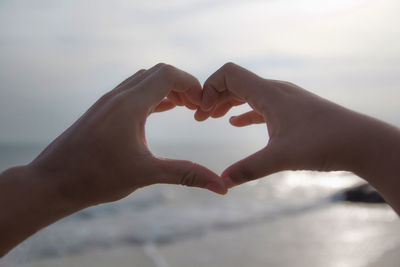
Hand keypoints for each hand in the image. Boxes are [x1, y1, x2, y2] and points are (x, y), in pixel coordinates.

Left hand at [29, 63, 226, 206]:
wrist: (52, 182)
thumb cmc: (95, 177)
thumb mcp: (146, 174)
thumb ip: (186, 174)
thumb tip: (220, 187)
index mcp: (129, 104)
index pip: (168, 74)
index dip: (192, 84)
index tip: (203, 106)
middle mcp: (118, 96)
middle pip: (158, 73)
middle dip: (182, 85)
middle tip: (196, 108)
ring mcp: (108, 102)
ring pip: (144, 81)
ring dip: (166, 89)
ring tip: (183, 108)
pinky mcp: (102, 111)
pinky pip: (133, 92)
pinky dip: (152, 96)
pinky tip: (160, 111)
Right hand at [195, 63, 384, 187]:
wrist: (361, 141)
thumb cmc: (324, 143)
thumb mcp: (281, 158)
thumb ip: (249, 169)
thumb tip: (222, 181)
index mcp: (269, 93)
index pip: (229, 74)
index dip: (209, 88)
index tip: (202, 112)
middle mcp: (276, 90)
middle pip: (235, 82)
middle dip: (214, 97)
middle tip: (200, 118)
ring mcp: (285, 99)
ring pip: (248, 93)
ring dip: (228, 103)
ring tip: (212, 118)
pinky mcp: (292, 110)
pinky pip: (261, 105)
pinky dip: (244, 111)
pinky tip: (235, 122)